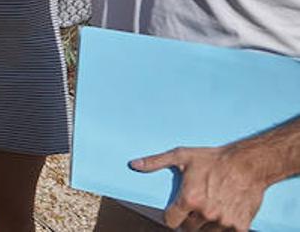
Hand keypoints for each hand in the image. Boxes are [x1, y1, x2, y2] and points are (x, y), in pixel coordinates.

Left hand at [131, 143, 267, 230]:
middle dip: (189, 219)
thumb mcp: (181, 156)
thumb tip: (133, 165)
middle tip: (195, 205)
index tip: (176, 210)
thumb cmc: (213, 159)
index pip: (171, 222)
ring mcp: (223, 222)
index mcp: (189, 199)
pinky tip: (224, 212)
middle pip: (189, 228)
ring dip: (206, 224)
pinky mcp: (239, 226)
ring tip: (210, 207)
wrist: (248, 164)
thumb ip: (155, 162)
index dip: (171, 216)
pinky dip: (224, 228)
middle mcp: (206, 213)